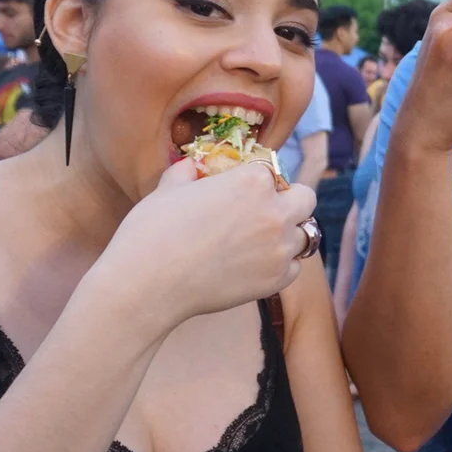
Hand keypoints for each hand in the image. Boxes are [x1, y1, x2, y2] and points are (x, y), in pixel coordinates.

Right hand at [87, 159, 316, 334]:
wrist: (146, 285)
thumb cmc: (152, 232)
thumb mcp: (168, 188)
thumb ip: (188, 172)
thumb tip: (192, 165)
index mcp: (253, 181)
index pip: (273, 172)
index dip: (261, 181)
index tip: (249, 192)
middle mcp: (275, 212)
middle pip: (306, 200)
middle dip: (291, 202)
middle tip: (268, 212)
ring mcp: (279, 248)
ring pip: (303, 236)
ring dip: (286, 236)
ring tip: (259, 242)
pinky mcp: (276, 280)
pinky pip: (293, 268)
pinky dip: (280, 266)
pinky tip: (256, 266)